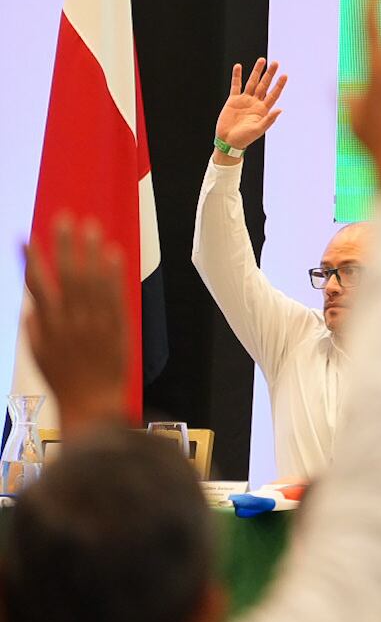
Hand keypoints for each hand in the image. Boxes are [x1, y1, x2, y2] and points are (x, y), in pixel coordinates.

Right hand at [23, 217, 128, 434]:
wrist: (93, 403)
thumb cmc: (66, 381)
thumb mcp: (39, 356)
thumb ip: (35, 329)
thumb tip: (32, 307)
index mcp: (47, 325)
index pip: (35, 284)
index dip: (29, 259)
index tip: (23, 236)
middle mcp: (70, 319)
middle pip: (66, 274)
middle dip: (64, 244)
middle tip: (65, 218)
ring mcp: (95, 321)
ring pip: (92, 280)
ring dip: (90, 251)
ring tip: (91, 227)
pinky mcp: (117, 326)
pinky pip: (115, 295)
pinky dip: (113, 273)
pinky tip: (113, 252)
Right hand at [215, 57, 286, 151]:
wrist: (228, 141)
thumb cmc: (245, 138)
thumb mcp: (258, 130)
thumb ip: (269, 120)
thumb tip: (280, 109)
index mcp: (263, 109)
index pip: (273, 94)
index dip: (279, 85)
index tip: (285, 75)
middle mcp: (255, 102)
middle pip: (264, 85)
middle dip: (269, 74)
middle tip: (276, 62)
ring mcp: (244, 100)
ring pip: (252, 82)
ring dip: (256, 71)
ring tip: (262, 60)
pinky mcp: (233, 100)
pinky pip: (235, 85)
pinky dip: (237, 76)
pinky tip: (238, 66)